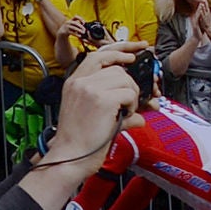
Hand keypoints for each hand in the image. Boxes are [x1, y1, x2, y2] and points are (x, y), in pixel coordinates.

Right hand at [42, 38, 143, 163]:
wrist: (69, 158)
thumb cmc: (79, 140)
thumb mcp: (89, 112)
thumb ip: (112, 102)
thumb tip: (141, 112)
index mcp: (74, 82)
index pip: (98, 55)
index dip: (118, 50)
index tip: (133, 53)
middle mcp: (80, 82)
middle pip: (117, 68)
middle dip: (130, 83)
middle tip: (132, 100)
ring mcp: (90, 89)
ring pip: (126, 79)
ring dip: (132, 95)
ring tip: (125, 111)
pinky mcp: (103, 100)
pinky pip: (129, 93)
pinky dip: (133, 105)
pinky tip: (125, 116)